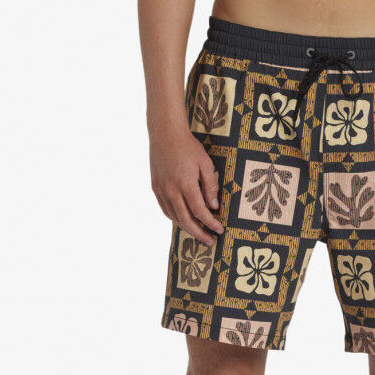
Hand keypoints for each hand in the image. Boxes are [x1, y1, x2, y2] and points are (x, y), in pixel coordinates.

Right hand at [149, 126, 223, 244]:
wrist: (165, 133)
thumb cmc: (188, 147)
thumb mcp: (205, 164)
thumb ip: (210, 186)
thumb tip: (213, 206)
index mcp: (185, 184)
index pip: (200, 212)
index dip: (210, 223)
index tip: (219, 230)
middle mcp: (171, 190)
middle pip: (186, 221)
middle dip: (199, 234)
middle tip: (210, 241)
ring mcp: (161, 190)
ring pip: (174, 218)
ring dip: (187, 228)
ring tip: (199, 233)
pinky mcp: (155, 188)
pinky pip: (166, 210)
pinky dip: (176, 218)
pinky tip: (184, 221)